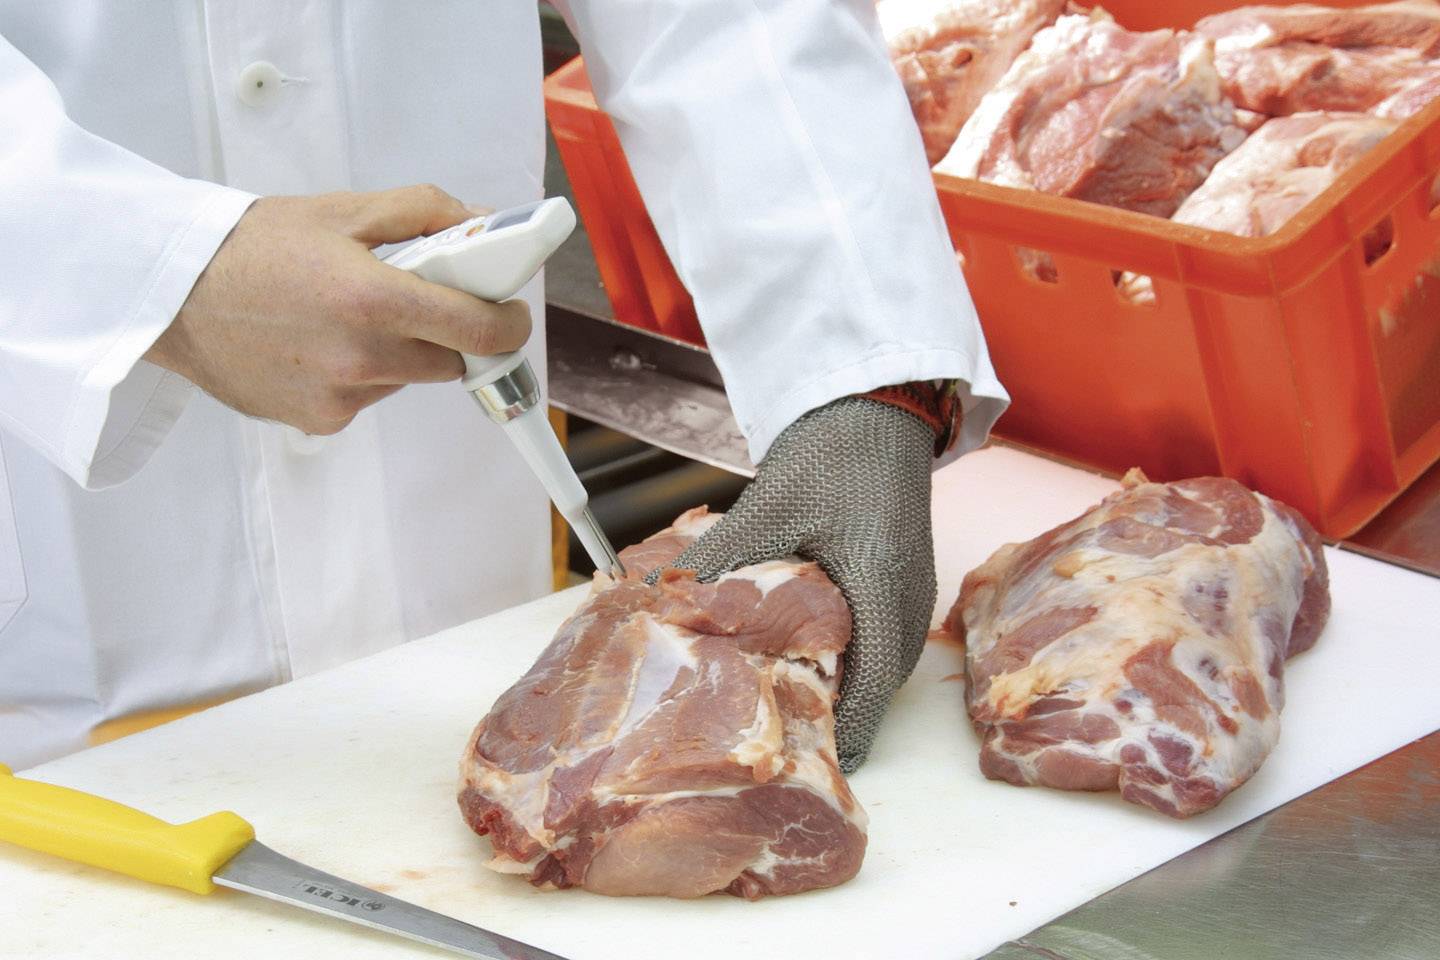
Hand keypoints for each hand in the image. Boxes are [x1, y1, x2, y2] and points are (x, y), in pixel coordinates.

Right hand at [145, 185, 529, 434]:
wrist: (170, 296)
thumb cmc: (251, 247)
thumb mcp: (343, 210)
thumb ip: (425, 212)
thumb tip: (487, 225)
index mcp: (374, 300)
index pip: (480, 330)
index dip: (508, 322)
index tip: (509, 311)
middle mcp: (362, 358)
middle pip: (451, 360)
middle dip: (446, 331)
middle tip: (413, 298)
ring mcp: (340, 397)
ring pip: (409, 379)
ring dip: (400, 352)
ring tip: (345, 315)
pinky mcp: (320, 421)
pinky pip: (368, 397)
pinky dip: (360, 373)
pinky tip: (318, 343)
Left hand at [665, 396, 937, 772]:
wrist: (874, 405)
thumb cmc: (831, 452)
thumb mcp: (767, 507)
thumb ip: (719, 558)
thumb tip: (660, 599)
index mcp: (879, 587)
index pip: (873, 690)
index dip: (845, 733)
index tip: (810, 758)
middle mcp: (906, 600)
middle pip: (879, 687)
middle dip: (837, 717)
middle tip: (785, 738)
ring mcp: (911, 591)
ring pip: (881, 664)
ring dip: (845, 687)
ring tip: (793, 707)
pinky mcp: (902, 579)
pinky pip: (882, 638)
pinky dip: (852, 657)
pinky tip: (810, 656)